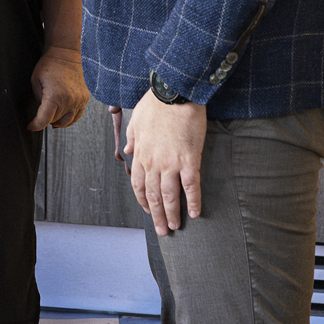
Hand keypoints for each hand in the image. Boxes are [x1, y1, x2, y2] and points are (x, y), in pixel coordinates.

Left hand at [28, 45, 89, 130]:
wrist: (67, 53)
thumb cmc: (49, 65)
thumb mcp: (36, 81)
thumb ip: (39, 101)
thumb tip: (41, 115)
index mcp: (54, 96)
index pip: (44, 120)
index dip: (35, 126)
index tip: (30, 126)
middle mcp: (69, 101)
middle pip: (54, 121)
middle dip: (45, 119)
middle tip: (40, 113)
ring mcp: (79, 100)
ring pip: (66, 122)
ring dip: (57, 121)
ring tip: (50, 116)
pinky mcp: (85, 98)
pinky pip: (77, 116)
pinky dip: (68, 119)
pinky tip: (61, 116)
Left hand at [123, 90, 206, 235]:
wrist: (174, 92)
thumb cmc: (156, 103)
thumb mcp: (136, 119)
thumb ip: (131, 138)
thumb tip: (127, 151)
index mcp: (141, 154)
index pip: (139, 185)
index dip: (143, 201)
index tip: (147, 211)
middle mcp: (154, 163)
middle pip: (153, 196)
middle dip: (156, 216)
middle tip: (162, 230)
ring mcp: (171, 163)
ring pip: (170, 196)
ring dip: (172, 214)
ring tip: (176, 226)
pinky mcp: (189, 160)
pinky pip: (191, 187)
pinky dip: (193, 202)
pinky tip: (196, 213)